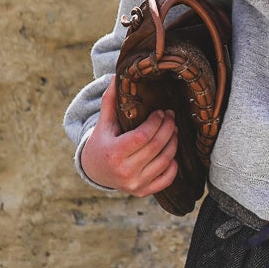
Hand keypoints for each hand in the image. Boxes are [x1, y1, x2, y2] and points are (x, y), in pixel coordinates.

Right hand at [79, 78, 178, 196]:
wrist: (95, 171)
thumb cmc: (101, 143)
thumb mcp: (103, 123)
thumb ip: (110, 101)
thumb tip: (116, 75)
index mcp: (114, 153)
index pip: (143, 136)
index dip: (156, 123)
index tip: (161, 113)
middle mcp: (125, 172)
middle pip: (156, 147)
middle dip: (168, 129)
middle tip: (171, 117)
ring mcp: (135, 184)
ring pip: (165, 161)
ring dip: (173, 143)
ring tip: (173, 130)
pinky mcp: (142, 192)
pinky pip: (166, 179)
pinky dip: (173, 165)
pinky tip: (171, 152)